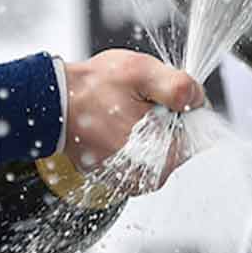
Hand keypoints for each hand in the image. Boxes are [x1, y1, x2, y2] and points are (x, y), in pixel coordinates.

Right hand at [63, 48, 204, 178]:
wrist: (52, 104)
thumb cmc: (91, 88)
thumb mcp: (140, 72)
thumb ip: (178, 86)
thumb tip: (199, 99)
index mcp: (162, 156)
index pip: (197, 134)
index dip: (184, 108)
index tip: (160, 96)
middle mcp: (149, 177)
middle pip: (178, 141)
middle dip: (165, 118)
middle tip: (137, 100)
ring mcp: (132, 180)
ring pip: (160, 147)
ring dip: (149, 126)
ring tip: (122, 110)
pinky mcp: (118, 177)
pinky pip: (141, 153)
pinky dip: (133, 136)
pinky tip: (114, 122)